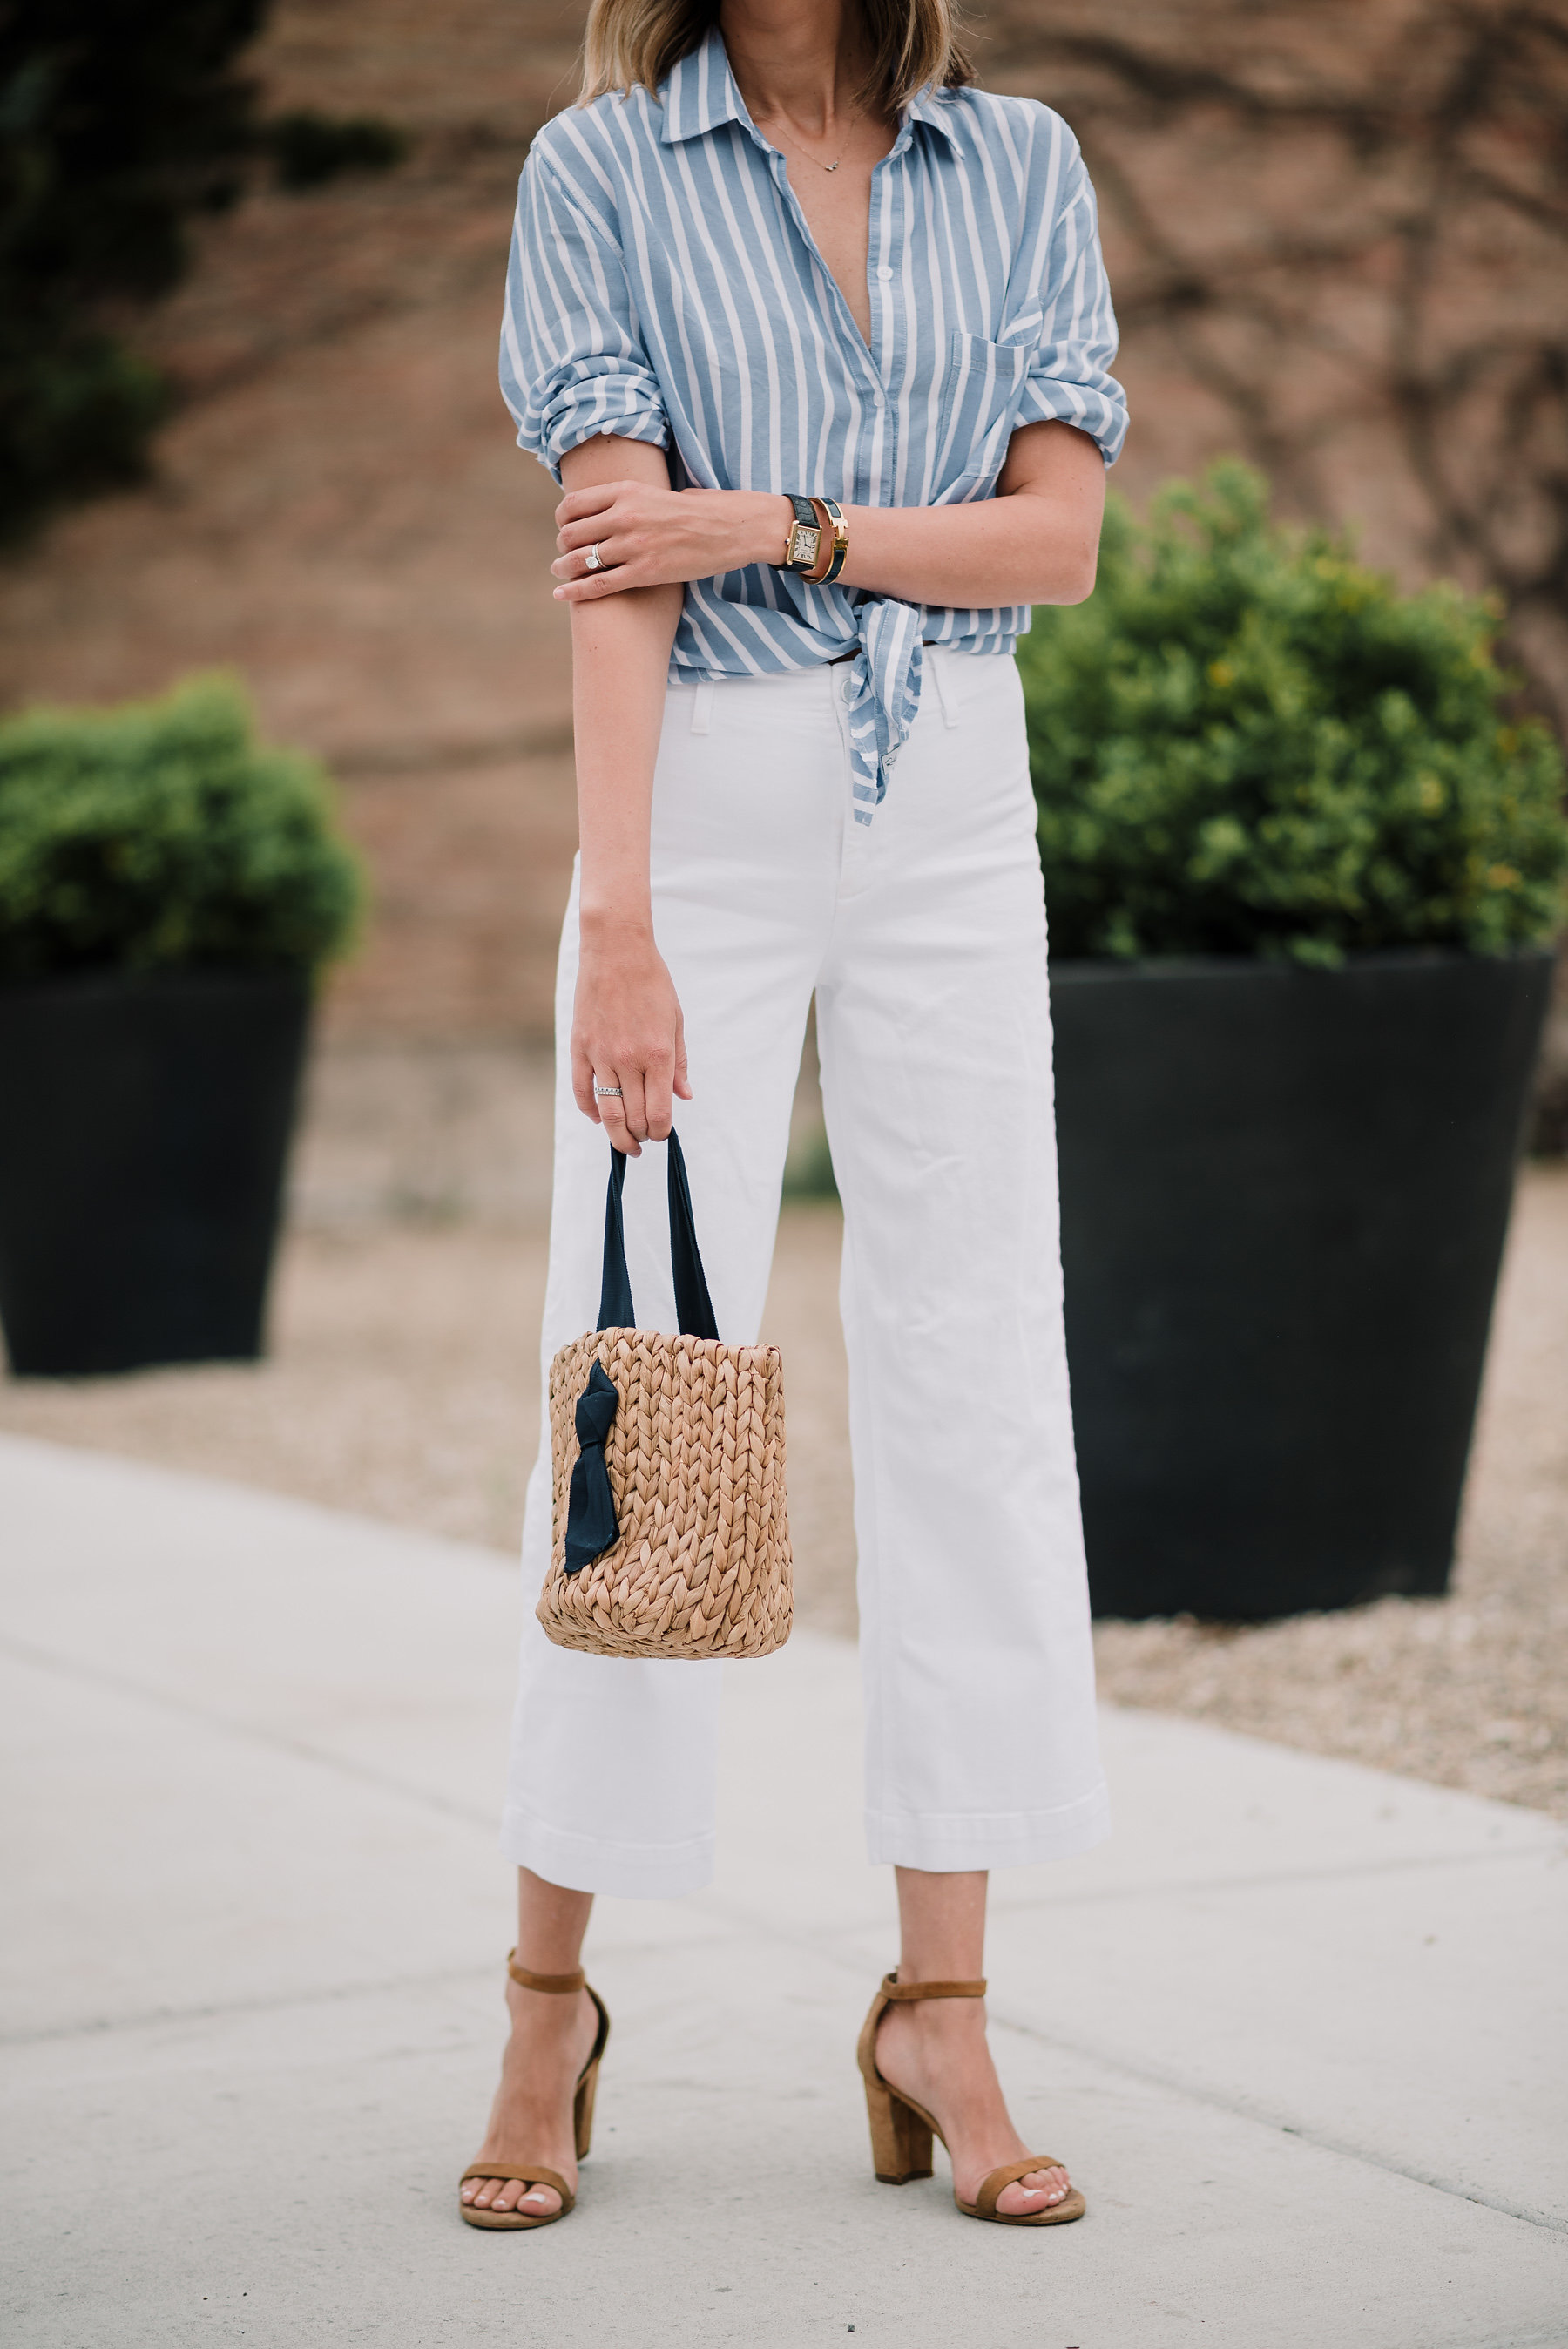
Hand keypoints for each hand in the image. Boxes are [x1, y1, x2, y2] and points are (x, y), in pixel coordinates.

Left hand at [553, 480, 788, 601]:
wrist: (733, 528)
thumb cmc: (702, 509)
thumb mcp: (660, 491)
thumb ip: (631, 499)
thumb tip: (612, 508)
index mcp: (627, 490)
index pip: (574, 504)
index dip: (562, 519)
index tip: (565, 527)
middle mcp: (625, 516)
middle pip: (572, 533)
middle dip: (563, 545)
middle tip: (564, 553)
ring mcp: (633, 545)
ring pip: (580, 560)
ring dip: (564, 568)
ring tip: (560, 573)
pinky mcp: (644, 573)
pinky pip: (598, 585)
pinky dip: (575, 592)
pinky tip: (560, 595)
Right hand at [571, 920, 691, 1154]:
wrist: (616, 951)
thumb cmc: (652, 983)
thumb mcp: (675, 1021)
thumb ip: (678, 1063)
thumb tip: (684, 1097)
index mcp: (657, 1054)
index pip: (660, 1111)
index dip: (661, 1131)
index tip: (662, 1134)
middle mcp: (629, 1059)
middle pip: (634, 1117)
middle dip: (642, 1135)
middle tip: (645, 1139)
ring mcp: (601, 1055)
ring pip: (607, 1111)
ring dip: (617, 1134)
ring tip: (625, 1141)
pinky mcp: (580, 1047)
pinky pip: (581, 1090)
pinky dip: (590, 1110)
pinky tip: (599, 1118)